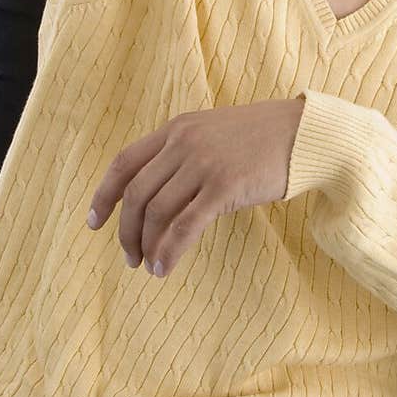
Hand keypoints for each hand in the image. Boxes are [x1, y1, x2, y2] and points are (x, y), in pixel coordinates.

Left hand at [87, 97, 304, 276]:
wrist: (303, 134)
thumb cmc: (260, 138)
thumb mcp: (212, 132)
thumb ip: (183, 152)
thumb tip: (155, 195)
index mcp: (177, 128)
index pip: (124, 162)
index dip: (103, 194)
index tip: (93, 222)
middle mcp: (184, 143)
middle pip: (136, 193)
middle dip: (125, 230)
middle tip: (129, 256)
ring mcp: (203, 164)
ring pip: (156, 212)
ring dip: (147, 245)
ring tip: (149, 266)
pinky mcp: (225, 186)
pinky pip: (185, 226)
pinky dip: (169, 252)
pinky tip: (165, 268)